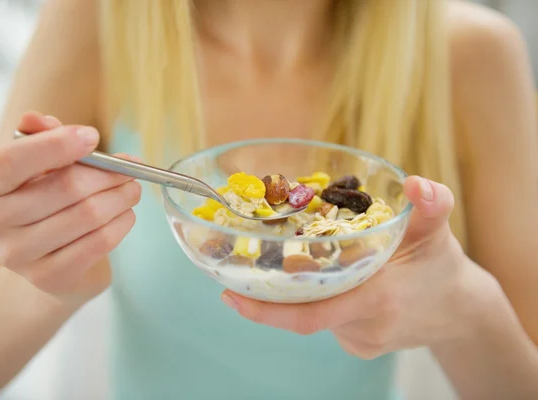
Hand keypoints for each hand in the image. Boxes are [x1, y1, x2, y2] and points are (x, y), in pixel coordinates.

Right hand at [0, 111, 141, 303]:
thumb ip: (44, 140)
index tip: (93, 136)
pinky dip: (121, 224)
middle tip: (131, 170)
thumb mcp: (45, 168)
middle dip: (108, 174)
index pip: (8, 161)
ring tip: (132, 191)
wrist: (56, 262)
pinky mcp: (48, 278)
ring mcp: (18, 255)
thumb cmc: (52, 204)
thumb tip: (40, 119)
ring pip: (87, 215)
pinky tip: (126, 216)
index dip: (54, 145)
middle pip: (63, 187)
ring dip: (120, 198)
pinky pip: (98, 243)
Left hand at [221, 176, 494, 358]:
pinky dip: (313, 297)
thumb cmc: (441, 266)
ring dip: (293, 290)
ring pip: (312, 313)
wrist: (457, 310)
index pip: (311, 315)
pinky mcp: (358, 345)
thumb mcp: (439, 231)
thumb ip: (432, 204)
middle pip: (300, 313)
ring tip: (276, 260)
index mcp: (377, 299)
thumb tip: (415, 183)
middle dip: (265, 294)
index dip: (267, 311)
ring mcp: (359, 340)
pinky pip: (325, 319)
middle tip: (232, 266)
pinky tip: (314, 275)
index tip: (229, 296)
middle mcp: (363, 326)